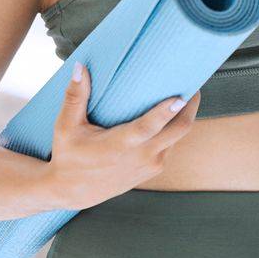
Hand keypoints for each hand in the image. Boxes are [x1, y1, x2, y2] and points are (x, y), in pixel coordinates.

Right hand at [46, 61, 200, 209]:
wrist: (73, 191)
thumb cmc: (68, 155)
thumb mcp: (66, 126)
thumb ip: (75, 96)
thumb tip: (80, 66)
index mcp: (121, 145)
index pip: (149, 127)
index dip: (167, 112)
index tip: (181, 96)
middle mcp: (141, 156)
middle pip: (179, 130)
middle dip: (191, 107)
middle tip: (193, 84)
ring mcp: (150, 164)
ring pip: (178, 137)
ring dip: (184, 117)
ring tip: (184, 95)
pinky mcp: (153, 169)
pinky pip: (172, 145)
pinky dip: (175, 130)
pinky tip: (172, 115)